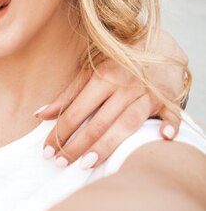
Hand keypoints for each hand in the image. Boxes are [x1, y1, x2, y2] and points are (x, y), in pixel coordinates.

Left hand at [37, 29, 187, 167]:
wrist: (157, 46)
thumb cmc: (117, 63)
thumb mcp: (90, 72)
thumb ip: (67, 95)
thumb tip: (39, 115)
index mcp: (102, 77)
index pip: (76, 110)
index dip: (60, 132)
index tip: (47, 151)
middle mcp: (124, 86)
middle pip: (99, 121)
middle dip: (78, 145)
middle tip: (61, 163)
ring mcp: (147, 93)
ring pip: (127, 124)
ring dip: (108, 146)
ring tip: (87, 164)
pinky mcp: (168, 99)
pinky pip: (171, 114)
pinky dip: (169, 125)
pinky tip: (163, 138)